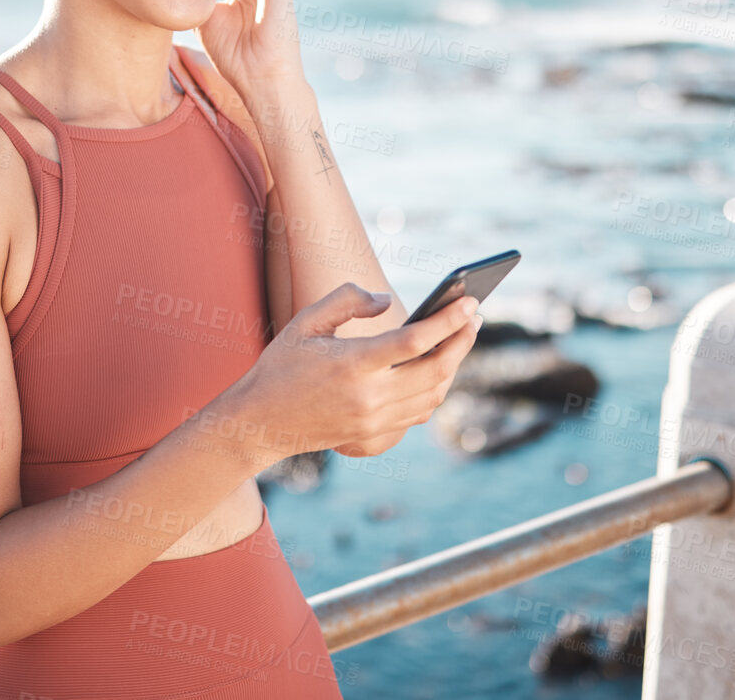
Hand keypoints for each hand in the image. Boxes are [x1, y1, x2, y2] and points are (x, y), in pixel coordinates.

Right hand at [225, 282, 481, 467]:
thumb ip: (347, 300)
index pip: (415, 340)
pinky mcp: (374, 434)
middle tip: (474, 316)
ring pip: (434, 394)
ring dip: (454, 365)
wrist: (260, 423)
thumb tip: (388, 301)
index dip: (448, 320)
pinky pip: (420, 412)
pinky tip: (438, 368)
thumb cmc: (281, 365)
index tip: (470, 301)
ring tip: (460, 337)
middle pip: (436, 370)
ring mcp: (374, 420)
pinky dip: (436, 389)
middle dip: (462, 340)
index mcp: (352, 364)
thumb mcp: (306, 321)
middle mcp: (369, 397)